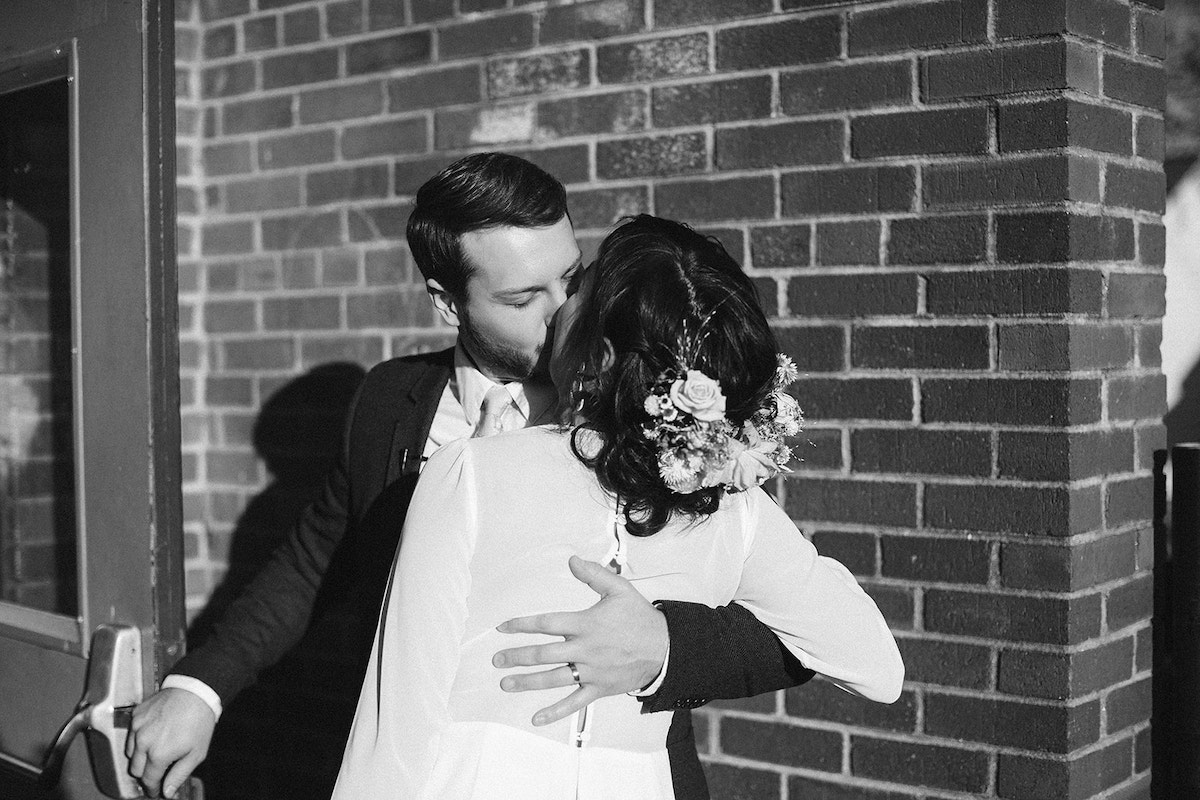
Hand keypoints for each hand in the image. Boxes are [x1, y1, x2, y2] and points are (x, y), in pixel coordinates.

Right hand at [126, 688, 215, 797]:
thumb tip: (167, 792)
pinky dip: (138, 738)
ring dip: (140, 756)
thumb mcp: (196, 753)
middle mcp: (143, 742)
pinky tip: (153, 735)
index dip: (153, 788)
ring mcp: (137, 727)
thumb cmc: (199, 721)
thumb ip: (179, 775)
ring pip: (130, 752)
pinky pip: (130, 734)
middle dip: (145, 773)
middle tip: (157, 771)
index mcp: (158, 754)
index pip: (148, 779)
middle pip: (135, 769)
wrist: (196, 691)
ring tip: (156, 751)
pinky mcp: (135, 715)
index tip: (156, 790)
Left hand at [492, 555, 668, 725]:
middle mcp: (585, 649)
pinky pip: (574, 703)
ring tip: (505, 683)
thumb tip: (571, 561)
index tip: (502, 628)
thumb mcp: (619, 589)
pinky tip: (536, 718)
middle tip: (497, 659)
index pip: (546, 623)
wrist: (666, 648)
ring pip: (553, 678)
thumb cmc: (641, 618)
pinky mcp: (598, 689)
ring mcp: (591, 672)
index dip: (521, 625)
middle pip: (543, 653)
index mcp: (586, 624)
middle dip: (517, 656)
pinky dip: (555, 712)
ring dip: (527, 682)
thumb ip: (594, 575)